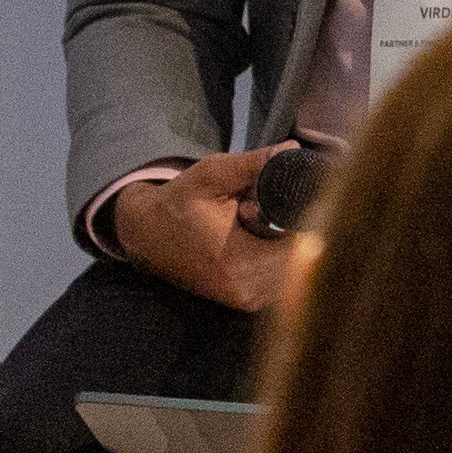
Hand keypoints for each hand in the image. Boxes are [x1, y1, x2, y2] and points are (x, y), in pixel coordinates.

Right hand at [107, 150, 297, 316]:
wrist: (146, 237)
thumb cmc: (178, 204)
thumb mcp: (211, 175)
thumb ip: (254, 164)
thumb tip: (293, 150)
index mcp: (240, 265)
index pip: (302, 245)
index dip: (305, 217)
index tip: (293, 197)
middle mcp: (250, 293)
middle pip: (304, 259)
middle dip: (298, 230)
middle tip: (270, 210)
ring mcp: (251, 302)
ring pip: (296, 270)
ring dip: (291, 246)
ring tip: (261, 224)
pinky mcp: (250, 302)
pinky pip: (284, 279)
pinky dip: (280, 257)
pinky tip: (260, 239)